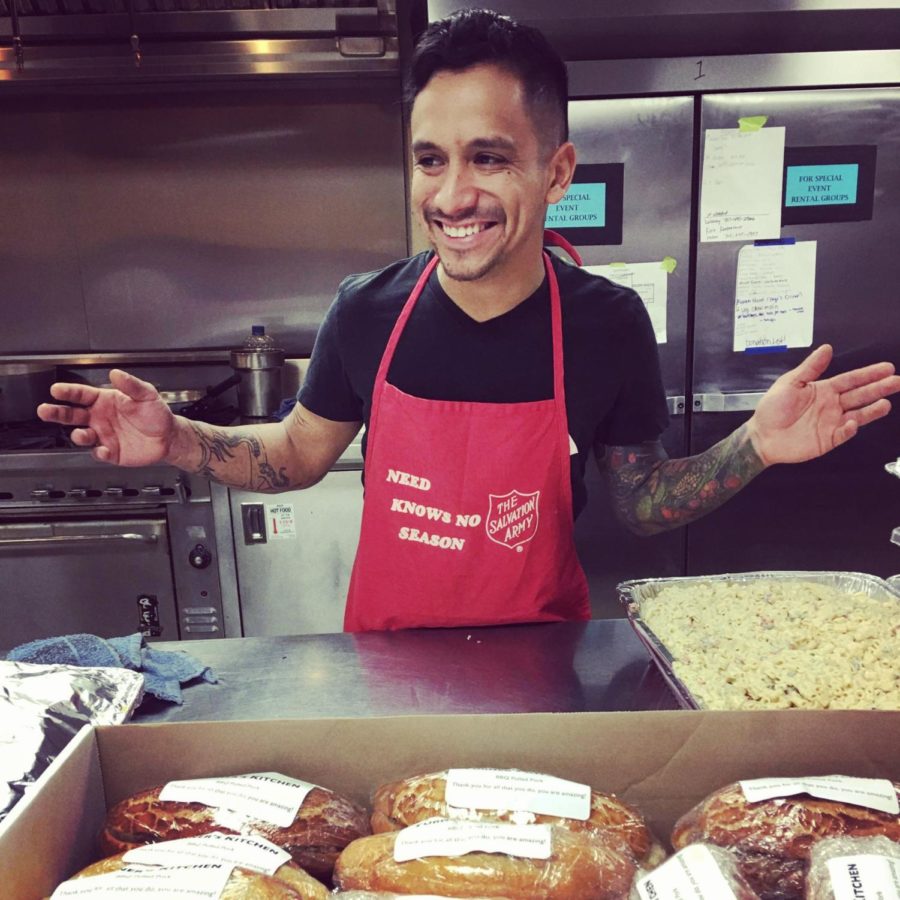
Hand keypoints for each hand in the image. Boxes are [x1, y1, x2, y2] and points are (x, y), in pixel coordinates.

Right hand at [36, 369, 176, 465]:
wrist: (169, 437)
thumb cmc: (156, 414)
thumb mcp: (147, 395)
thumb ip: (131, 385)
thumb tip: (117, 373)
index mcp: (105, 401)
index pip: (82, 395)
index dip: (68, 392)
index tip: (56, 390)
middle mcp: (99, 418)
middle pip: (72, 415)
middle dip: (57, 413)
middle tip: (45, 410)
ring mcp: (103, 435)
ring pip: (81, 435)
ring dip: (78, 435)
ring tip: (81, 433)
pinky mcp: (111, 452)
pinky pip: (99, 453)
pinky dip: (98, 452)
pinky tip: (103, 449)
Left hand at [746, 344, 899, 465]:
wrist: (761, 435)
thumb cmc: (772, 409)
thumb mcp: (790, 383)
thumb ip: (810, 367)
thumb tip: (826, 348)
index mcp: (823, 390)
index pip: (851, 380)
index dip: (868, 374)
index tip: (886, 368)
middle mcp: (832, 405)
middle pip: (860, 395)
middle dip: (879, 388)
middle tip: (897, 381)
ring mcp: (832, 423)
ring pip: (857, 414)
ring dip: (872, 409)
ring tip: (886, 403)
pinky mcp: (828, 439)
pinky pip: (843, 434)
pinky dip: (849, 429)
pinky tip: (853, 423)